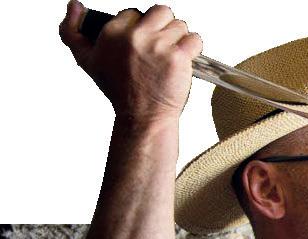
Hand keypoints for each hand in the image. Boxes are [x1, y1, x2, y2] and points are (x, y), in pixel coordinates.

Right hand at [59, 2, 202, 121]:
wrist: (142, 117)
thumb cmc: (119, 91)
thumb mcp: (86, 61)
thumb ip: (72, 31)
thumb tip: (74, 5)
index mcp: (113, 32)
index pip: (135, 13)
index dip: (141, 29)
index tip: (142, 46)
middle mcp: (135, 36)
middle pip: (161, 12)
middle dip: (163, 28)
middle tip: (161, 47)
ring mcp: (158, 45)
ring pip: (179, 25)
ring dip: (179, 39)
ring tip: (171, 56)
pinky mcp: (178, 57)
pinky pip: (194, 39)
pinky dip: (193, 48)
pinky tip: (184, 60)